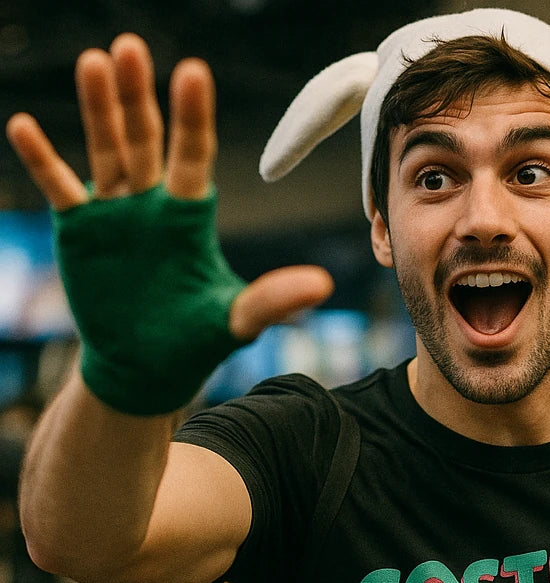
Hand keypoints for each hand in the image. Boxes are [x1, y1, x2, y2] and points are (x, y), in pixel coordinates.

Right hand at [5, 35, 331, 381]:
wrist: (147, 369)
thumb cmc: (195, 342)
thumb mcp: (236, 320)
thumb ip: (272, 299)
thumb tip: (323, 286)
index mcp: (190, 215)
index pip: (194, 156)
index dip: (192, 117)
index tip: (192, 72)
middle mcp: (153, 203)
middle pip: (144, 140)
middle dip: (137, 97)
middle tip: (130, 48)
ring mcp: (114, 213)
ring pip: (105, 150)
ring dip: (98, 109)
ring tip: (94, 62)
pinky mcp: (80, 230)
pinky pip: (61, 187)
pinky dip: (43, 160)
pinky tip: (24, 127)